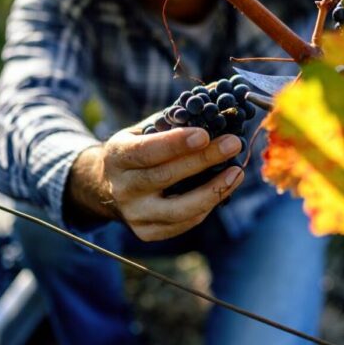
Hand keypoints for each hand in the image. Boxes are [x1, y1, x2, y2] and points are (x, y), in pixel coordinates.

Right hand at [65, 125, 243, 240]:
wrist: (106, 187)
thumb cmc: (135, 152)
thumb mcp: (140, 132)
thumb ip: (169, 124)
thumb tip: (210, 111)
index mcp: (118, 156)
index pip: (146, 151)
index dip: (175, 143)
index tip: (204, 134)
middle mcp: (122, 188)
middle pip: (166, 177)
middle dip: (203, 160)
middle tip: (233, 144)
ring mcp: (134, 214)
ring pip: (179, 209)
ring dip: (213, 190)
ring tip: (237, 173)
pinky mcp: (147, 232)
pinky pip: (183, 223)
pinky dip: (207, 207)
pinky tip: (223, 189)